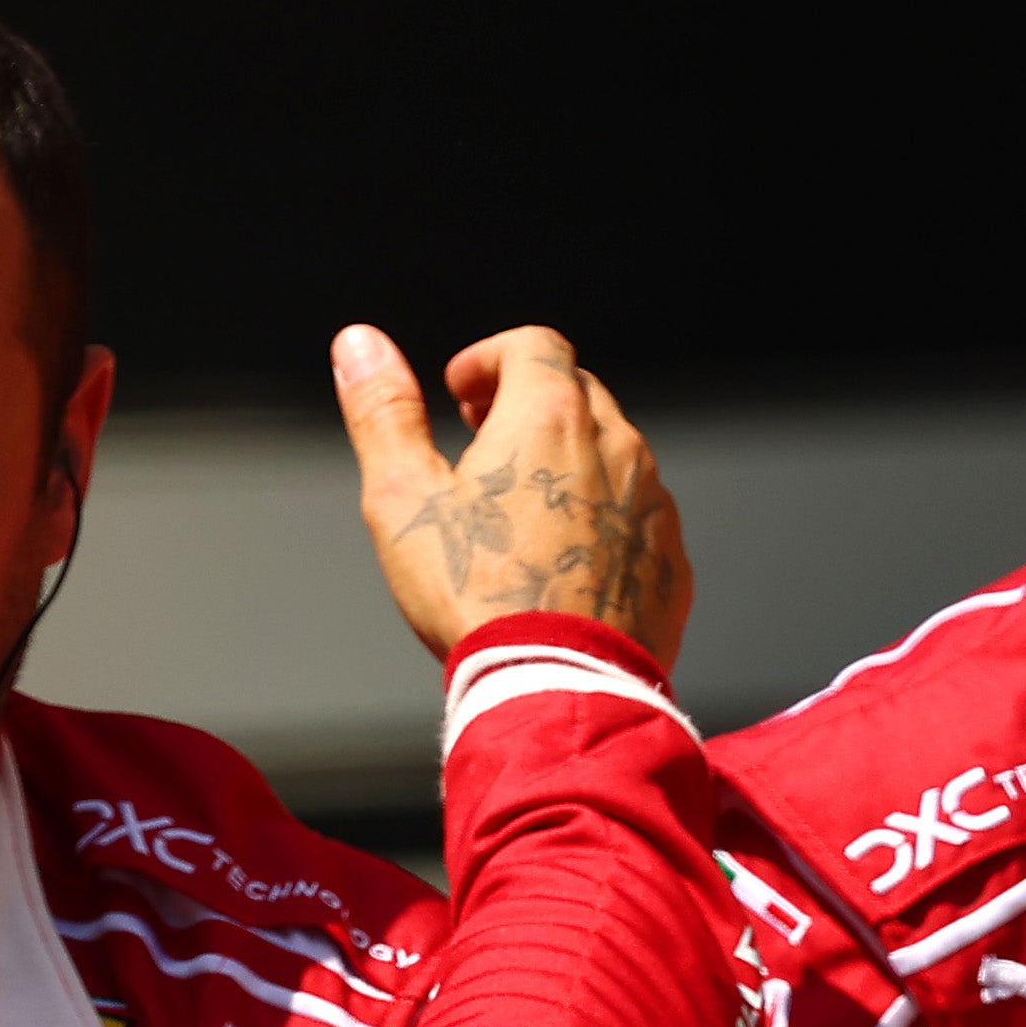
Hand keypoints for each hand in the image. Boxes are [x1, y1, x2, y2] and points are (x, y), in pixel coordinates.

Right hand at [331, 324, 691, 672]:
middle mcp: (615, 445)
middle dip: (526, 404)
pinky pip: (635, 515)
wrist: (555, 681)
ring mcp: (650, 500)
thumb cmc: (476, 593)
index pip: (532, 345)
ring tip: (518, 511)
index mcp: (550, 417)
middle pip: (575, 392)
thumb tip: (359, 345)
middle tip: (482, 442)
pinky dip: (599, 518)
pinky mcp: (667, 555)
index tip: (460, 392)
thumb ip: (383, 412)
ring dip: (566, 462)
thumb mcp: (401, 498)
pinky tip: (559, 561)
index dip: (488, 358)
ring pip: (611, 454)